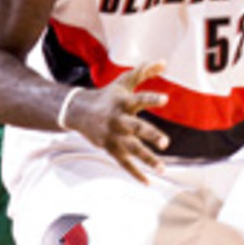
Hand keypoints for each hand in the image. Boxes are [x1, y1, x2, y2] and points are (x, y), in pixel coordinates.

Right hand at [64, 61, 169, 182]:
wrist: (77, 111)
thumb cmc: (107, 95)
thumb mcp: (124, 82)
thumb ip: (144, 72)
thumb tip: (164, 62)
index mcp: (123, 102)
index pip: (139, 99)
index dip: (151, 99)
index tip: (165, 99)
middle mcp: (119, 120)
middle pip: (136, 128)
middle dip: (151, 135)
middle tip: (165, 143)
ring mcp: (114, 136)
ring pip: (132, 149)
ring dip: (147, 159)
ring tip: (163, 169)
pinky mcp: (110, 148)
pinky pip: (124, 163)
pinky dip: (135, 173)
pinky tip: (148, 182)